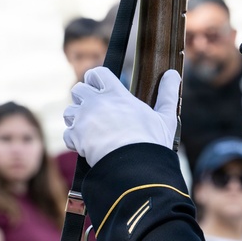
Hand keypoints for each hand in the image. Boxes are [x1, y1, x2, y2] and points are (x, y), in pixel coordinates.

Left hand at [63, 67, 180, 165]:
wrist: (134, 167)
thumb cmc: (150, 142)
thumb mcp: (165, 116)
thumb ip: (168, 93)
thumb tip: (173, 73)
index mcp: (115, 94)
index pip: (97, 73)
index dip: (96, 79)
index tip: (101, 88)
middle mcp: (96, 103)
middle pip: (78, 89)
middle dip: (83, 99)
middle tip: (94, 111)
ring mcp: (83, 119)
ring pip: (69, 111)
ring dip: (76, 119)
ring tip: (90, 130)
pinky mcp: (76, 137)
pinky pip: (68, 134)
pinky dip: (75, 140)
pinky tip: (87, 146)